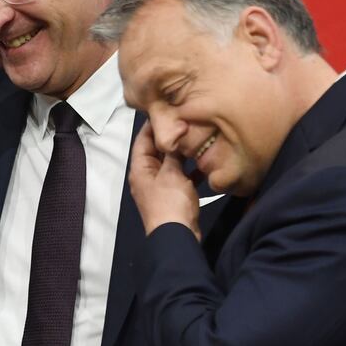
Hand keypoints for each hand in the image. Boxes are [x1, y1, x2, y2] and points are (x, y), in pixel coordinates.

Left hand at [129, 122, 201, 239]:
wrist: (177, 235)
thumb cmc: (170, 202)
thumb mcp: (171, 173)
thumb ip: (173, 152)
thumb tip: (175, 132)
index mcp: (140, 168)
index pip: (142, 140)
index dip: (152, 125)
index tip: (166, 109)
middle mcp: (147, 176)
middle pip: (157, 151)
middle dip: (170, 137)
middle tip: (186, 121)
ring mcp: (160, 186)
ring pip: (170, 164)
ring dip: (182, 153)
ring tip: (196, 137)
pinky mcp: (173, 196)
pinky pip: (181, 177)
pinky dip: (190, 170)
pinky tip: (204, 162)